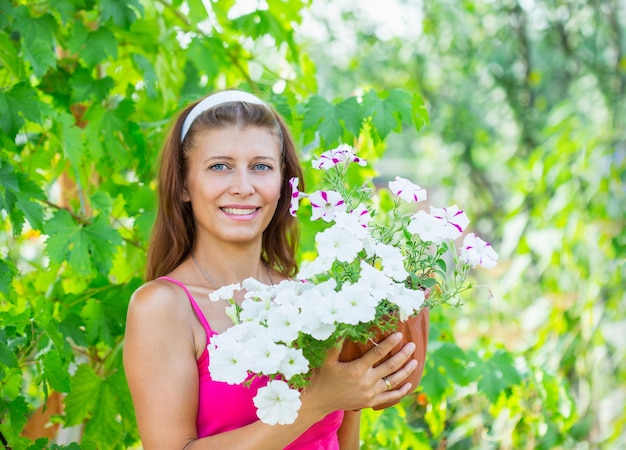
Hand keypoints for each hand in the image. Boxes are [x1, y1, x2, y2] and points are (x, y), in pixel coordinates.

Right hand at [303, 332, 417, 413]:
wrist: (319, 401)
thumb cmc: (322, 377)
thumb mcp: (327, 359)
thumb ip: (335, 343)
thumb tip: (342, 325)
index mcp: (357, 369)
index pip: (377, 353)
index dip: (389, 343)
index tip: (399, 334)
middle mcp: (366, 381)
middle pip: (390, 367)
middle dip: (403, 355)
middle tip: (412, 345)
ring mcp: (370, 393)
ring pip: (393, 381)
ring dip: (406, 371)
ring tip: (415, 361)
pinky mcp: (370, 402)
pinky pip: (390, 397)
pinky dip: (401, 391)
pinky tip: (409, 384)